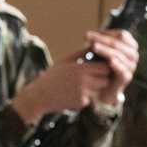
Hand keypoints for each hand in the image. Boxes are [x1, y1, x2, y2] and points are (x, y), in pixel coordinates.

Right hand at [10, 38, 130, 121]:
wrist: (40, 96)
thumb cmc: (51, 77)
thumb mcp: (64, 61)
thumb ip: (80, 53)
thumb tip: (92, 44)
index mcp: (81, 68)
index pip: (105, 66)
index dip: (106, 65)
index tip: (102, 64)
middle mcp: (85, 81)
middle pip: (107, 78)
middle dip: (104, 76)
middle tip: (99, 74)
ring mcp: (84, 93)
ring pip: (101, 89)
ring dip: (98, 86)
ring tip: (88, 83)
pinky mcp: (82, 102)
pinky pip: (92, 97)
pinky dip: (88, 95)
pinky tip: (76, 92)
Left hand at [82, 29, 138, 99]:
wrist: (103, 89)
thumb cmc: (100, 68)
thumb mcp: (99, 54)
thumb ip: (97, 44)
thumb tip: (88, 35)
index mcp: (129, 46)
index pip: (121, 35)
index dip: (106, 32)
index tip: (90, 35)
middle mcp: (132, 55)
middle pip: (120, 43)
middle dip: (103, 39)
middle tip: (87, 37)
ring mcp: (131, 67)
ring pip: (121, 55)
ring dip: (107, 50)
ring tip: (94, 47)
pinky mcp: (126, 78)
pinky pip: (124, 71)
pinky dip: (117, 65)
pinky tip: (109, 61)